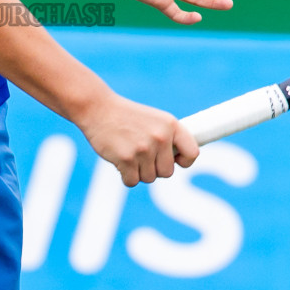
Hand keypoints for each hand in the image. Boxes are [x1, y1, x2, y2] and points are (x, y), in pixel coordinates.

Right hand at [77, 92, 199, 185]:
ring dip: (138, 171)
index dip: (184, 161)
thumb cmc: (126, 117)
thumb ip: (168, 137)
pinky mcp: (126, 159)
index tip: (174, 160)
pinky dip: (125, 176)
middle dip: (154, 168)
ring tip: (128, 152)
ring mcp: (144, 149)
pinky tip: (119, 160)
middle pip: (167, 172)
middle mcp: (160, 137)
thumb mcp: (154, 119)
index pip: (192, 153)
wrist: (98, 108)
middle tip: (141, 154)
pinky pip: (132, 181)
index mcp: (171, 125)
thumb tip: (179, 161)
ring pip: (149, 178)